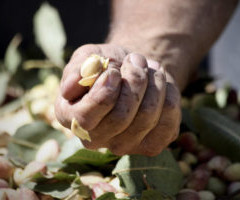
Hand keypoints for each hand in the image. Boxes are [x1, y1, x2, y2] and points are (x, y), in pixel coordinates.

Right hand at [55, 44, 180, 155]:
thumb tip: (70, 87)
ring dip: (154, 83)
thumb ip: (78, 68)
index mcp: (72, 118)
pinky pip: (168, 124)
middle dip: (134, 80)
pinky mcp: (151, 145)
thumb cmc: (108, 65)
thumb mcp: (90, 57)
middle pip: (121, 117)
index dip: (105, 91)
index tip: (115, 71)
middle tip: (136, 60)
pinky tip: (161, 84)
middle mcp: (95, 139)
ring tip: (149, 68)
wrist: (133, 72)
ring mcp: (124, 146)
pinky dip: (169, 95)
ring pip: (147, 117)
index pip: (86, 117)